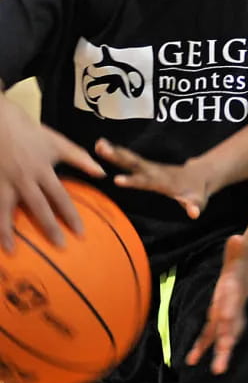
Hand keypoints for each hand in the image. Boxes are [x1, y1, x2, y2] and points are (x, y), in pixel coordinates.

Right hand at [0, 98, 103, 251]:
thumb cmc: (31, 133)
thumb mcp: (59, 143)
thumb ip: (80, 159)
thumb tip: (102, 173)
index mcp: (43, 170)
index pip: (60, 198)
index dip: (70, 216)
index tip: (80, 233)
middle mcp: (24, 179)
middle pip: (38, 208)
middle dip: (49, 228)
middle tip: (60, 247)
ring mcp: (3, 181)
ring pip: (5, 210)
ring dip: (7, 231)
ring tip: (11, 250)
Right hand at [95, 139, 208, 218]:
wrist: (200, 175)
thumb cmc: (197, 192)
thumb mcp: (199, 201)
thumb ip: (195, 206)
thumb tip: (194, 213)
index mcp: (164, 182)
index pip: (147, 182)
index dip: (133, 181)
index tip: (117, 180)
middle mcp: (155, 171)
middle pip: (135, 164)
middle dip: (119, 158)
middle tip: (102, 150)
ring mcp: (150, 167)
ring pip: (131, 158)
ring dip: (115, 152)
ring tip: (98, 144)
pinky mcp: (146, 166)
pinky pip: (129, 158)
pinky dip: (117, 151)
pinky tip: (102, 146)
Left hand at [186, 235, 247, 373]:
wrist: (247, 272)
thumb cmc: (240, 262)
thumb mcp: (238, 252)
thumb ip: (236, 249)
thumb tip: (236, 239)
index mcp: (235, 292)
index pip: (233, 302)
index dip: (229, 310)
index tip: (225, 320)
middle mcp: (232, 308)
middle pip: (231, 327)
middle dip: (228, 343)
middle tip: (225, 357)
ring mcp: (226, 317)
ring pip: (224, 338)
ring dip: (221, 354)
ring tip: (218, 370)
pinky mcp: (218, 321)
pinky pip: (210, 336)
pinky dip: (201, 348)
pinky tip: (191, 360)